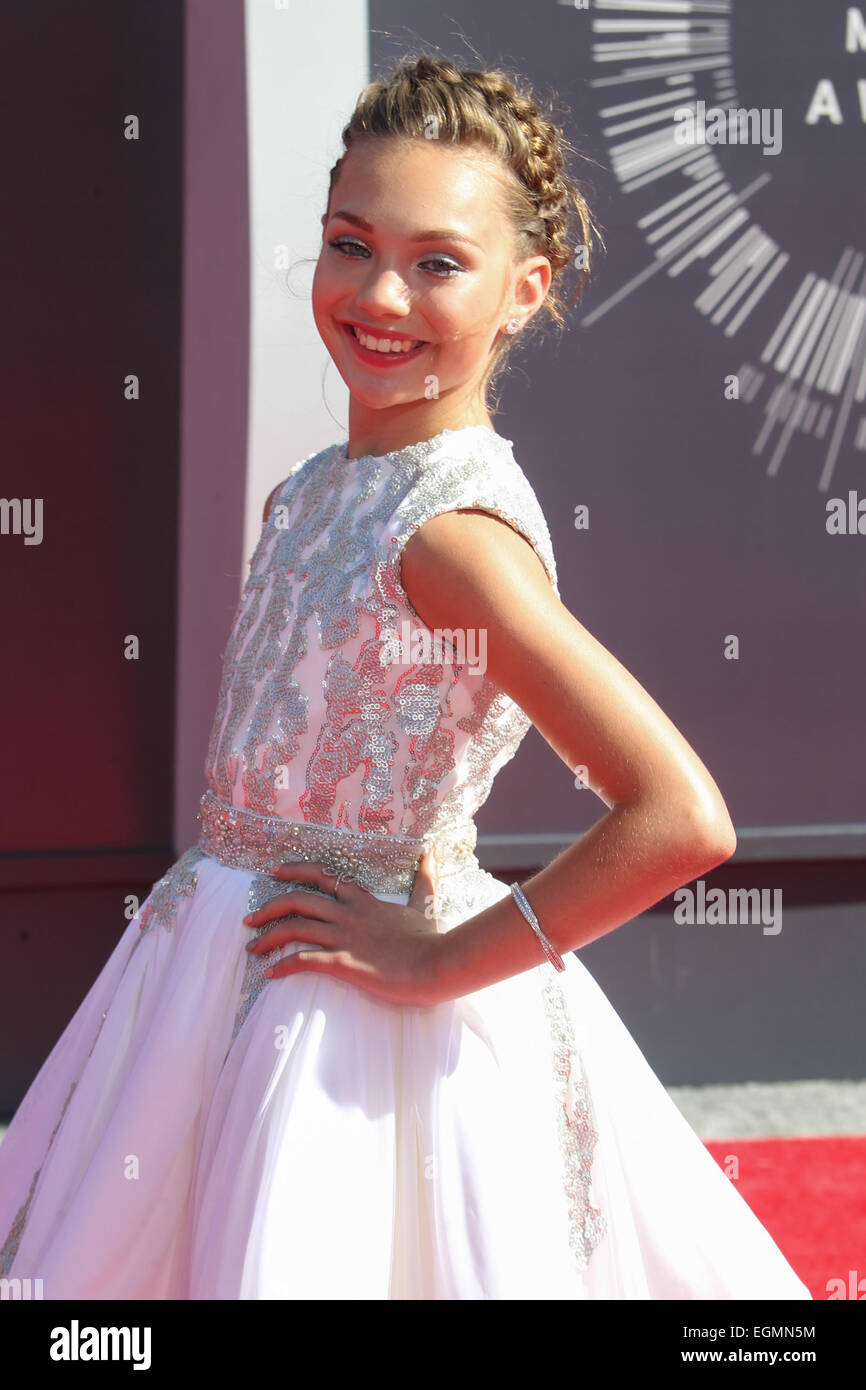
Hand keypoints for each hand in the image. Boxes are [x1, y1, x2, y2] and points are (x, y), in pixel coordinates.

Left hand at [241, 847, 449, 1007]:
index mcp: (363, 901)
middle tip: (250, 919)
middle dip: (269, 907)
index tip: (275, 872)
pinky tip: (270, 973)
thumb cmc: (430, 939)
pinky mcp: (344, 962)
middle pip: (298, 900)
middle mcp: (349, 914)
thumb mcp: (425, 904)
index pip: (324, 876)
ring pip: (296, 928)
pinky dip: (284, 965)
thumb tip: (433, 851)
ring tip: (252, 949)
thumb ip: (425, 878)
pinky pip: (305, 960)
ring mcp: (345, 937)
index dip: (296, 871)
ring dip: (269, 937)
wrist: (437, 964)